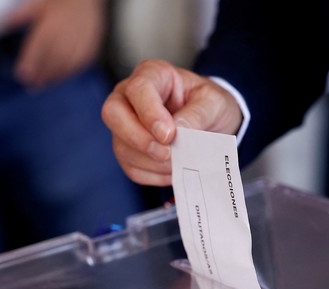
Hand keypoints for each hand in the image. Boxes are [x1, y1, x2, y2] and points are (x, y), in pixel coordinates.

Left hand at [9, 0, 105, 86]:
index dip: (29, 64)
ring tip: (43, 84)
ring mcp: (79, 43)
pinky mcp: (89, 49)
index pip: (37, 49)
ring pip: (64, 66)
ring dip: (53, 77)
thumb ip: (22, 15)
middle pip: (50, 61)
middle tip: (31, 85)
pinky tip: (59, 77)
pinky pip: (78, 65)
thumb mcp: (38, 5)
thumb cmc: (60, 2)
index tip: (21, 75)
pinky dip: (67, 74)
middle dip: (40, 75)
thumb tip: (8, 24)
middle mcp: (65, 36)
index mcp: (50, 25)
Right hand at [101, 59, 243, 185]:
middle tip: (167, 153)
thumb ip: (198, 114)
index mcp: (153, 74)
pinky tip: (173, 171)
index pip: (138, 89)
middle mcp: (130, 96)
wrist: (212, 124)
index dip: (150, 114)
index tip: (169, 135)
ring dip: (152, 162)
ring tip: (180, 163)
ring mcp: (125, 124)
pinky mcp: (129, 150)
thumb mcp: (215, 103)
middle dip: (139, 139)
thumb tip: (179, 130)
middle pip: (113, 114)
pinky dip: (154, 175)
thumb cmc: (209, 106)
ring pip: (121, 146)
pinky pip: (131, 167)